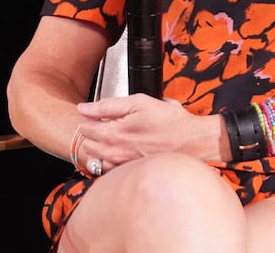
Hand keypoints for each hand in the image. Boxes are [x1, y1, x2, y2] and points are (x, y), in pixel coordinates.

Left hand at [75, 94, 220, 171]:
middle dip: (93, 133)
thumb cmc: (169, 121)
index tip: (102, 115)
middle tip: (109, 124)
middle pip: (87, 144)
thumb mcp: (139, 102)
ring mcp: (121, 165)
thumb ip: (108, 105)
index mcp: (114, 133)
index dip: (91, 118)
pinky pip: (108, 169)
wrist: (191, 142)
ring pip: (95, 158)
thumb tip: (83, 108)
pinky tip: (122, 150)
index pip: (85, 128)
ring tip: (116, 138)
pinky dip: (109, 160)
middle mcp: (114, 153)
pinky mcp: (129, 172)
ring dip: (100, 148)